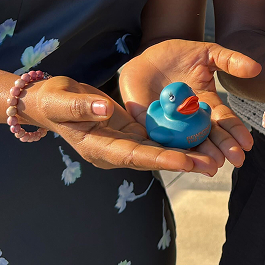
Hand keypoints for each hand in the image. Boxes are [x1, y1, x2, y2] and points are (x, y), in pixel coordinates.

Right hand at [22, 75, 222, 174]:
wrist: (49, 101)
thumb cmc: (52, 99)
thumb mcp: (62, 100)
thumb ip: (82, 107)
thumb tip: (105, 110)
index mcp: (98, 148)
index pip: (133, 156)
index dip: (160, 158)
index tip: (185, 161)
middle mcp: (114, 151)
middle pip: (152, 158)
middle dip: (181, 162)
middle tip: (212, 165)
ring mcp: (122, 144)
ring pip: (158, 151)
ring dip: (184, 155)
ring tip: (214, 158)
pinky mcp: (129, 134)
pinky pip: (155, 138)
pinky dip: (176, 140)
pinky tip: (199, 138)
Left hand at [118, 39, 261, 167]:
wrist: (146, 56)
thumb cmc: (178, 54)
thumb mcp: (207, 53)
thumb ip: (230, 60)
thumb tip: (257, 68)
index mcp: (207, 104)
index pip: (223, 120)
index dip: (236, 131)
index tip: (248, 143)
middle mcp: (191, 119)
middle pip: (209, 136)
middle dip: (223, 148)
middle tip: (236, 160)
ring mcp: (172, 124)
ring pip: (188, 143)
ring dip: (201, 155)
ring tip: (213, 166)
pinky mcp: (150, 126)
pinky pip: (159, 140)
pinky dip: (169, 151)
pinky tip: (180, 161)